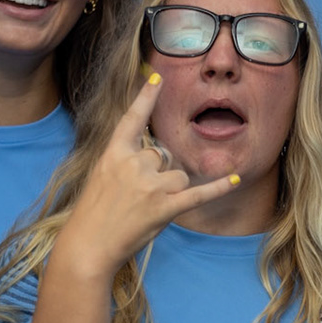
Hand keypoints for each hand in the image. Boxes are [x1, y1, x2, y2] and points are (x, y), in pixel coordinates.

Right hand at [50, 75, 238, 280]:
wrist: (87, 246)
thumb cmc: (93, 214)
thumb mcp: (101, 177)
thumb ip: (126, 162)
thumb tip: (158, 158)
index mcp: (114, 153)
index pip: (133, 118)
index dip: (147, 97)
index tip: (158, 77)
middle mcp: (133, 163)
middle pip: (164, 155)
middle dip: (159, 173)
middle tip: (137, 197)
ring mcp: (149, 186)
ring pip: (179, 176)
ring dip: (171, 191)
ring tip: (147, 209)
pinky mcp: (164, 208)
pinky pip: (197, 194)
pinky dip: (217, 188)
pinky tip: (234, 180)